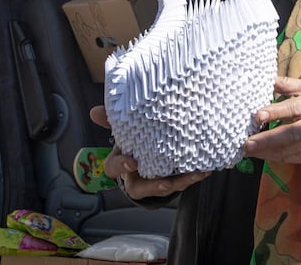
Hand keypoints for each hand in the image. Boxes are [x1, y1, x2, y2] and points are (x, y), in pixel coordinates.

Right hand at [89, 106, 208, 198]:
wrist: (151, 150)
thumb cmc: (135, 139)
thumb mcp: (125, 129)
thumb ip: (112, 119)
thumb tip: (95, 111)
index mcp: (122, 161)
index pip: (113, 168)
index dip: (121, 166)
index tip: (132, 161)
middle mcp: (137, 175)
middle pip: (138, 188)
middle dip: (152, 186)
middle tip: (165, 182)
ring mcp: (155, 180)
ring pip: (164, 188)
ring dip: (180, 182)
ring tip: (195, 174)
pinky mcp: (172, 179)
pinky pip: (181, 182)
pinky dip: (193, 175)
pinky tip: (206, 168)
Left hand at [243, 76, 300, 163]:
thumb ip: (288, 85)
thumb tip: (267, 80)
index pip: (292, 109)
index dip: (275, 112)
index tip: (258, 115)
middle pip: (289, 134)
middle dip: (267, 139)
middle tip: (248, 143)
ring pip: (288, 150)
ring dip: (267, 152)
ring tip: (249, 150)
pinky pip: (291, 158)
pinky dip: (274, 158)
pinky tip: (260, 155)